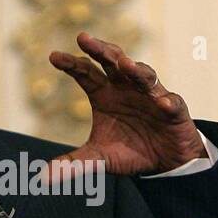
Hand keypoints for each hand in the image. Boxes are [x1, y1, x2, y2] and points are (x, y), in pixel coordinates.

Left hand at [48, 32, 206, 176]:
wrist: (164, 163)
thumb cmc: (130, 151)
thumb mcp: (99, 157)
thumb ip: (74, 163)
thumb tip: (43, 178)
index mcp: (105, 94)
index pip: (85, 73)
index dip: (71, 64)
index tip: (53, 57)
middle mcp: (126, 88)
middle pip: (112, 61)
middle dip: (100, 49)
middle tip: (84, 39)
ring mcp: (151, 95)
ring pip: (143, 75)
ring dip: (135, 69)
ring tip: (125, 64)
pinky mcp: (174, 109)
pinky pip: (172, 102)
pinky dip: (167, 102)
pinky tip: (163, 104)